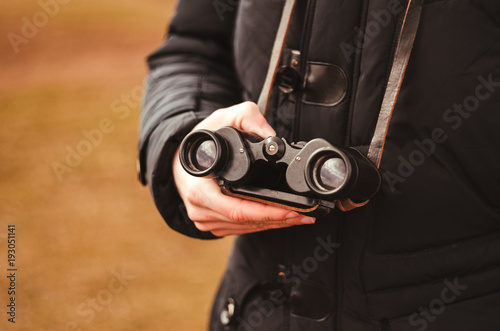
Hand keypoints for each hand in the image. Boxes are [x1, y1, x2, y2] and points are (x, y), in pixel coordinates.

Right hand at [172, 102, 315, 236]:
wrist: (180, 157)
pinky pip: (240, 228)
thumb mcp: (221, 118)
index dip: (267, 212)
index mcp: (199, 191)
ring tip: (299, 217)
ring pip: (245, 228)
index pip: (237, 209)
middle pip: (245, 222)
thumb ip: (247, 117)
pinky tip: (280, 219)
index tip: (291, 210)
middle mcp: (201, 210)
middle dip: (278, 219)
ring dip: (274, 224)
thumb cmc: (199, 141)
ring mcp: (205, 220)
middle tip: (304, 215)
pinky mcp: (213, 225)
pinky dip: (262, 224)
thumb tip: (270, 134)